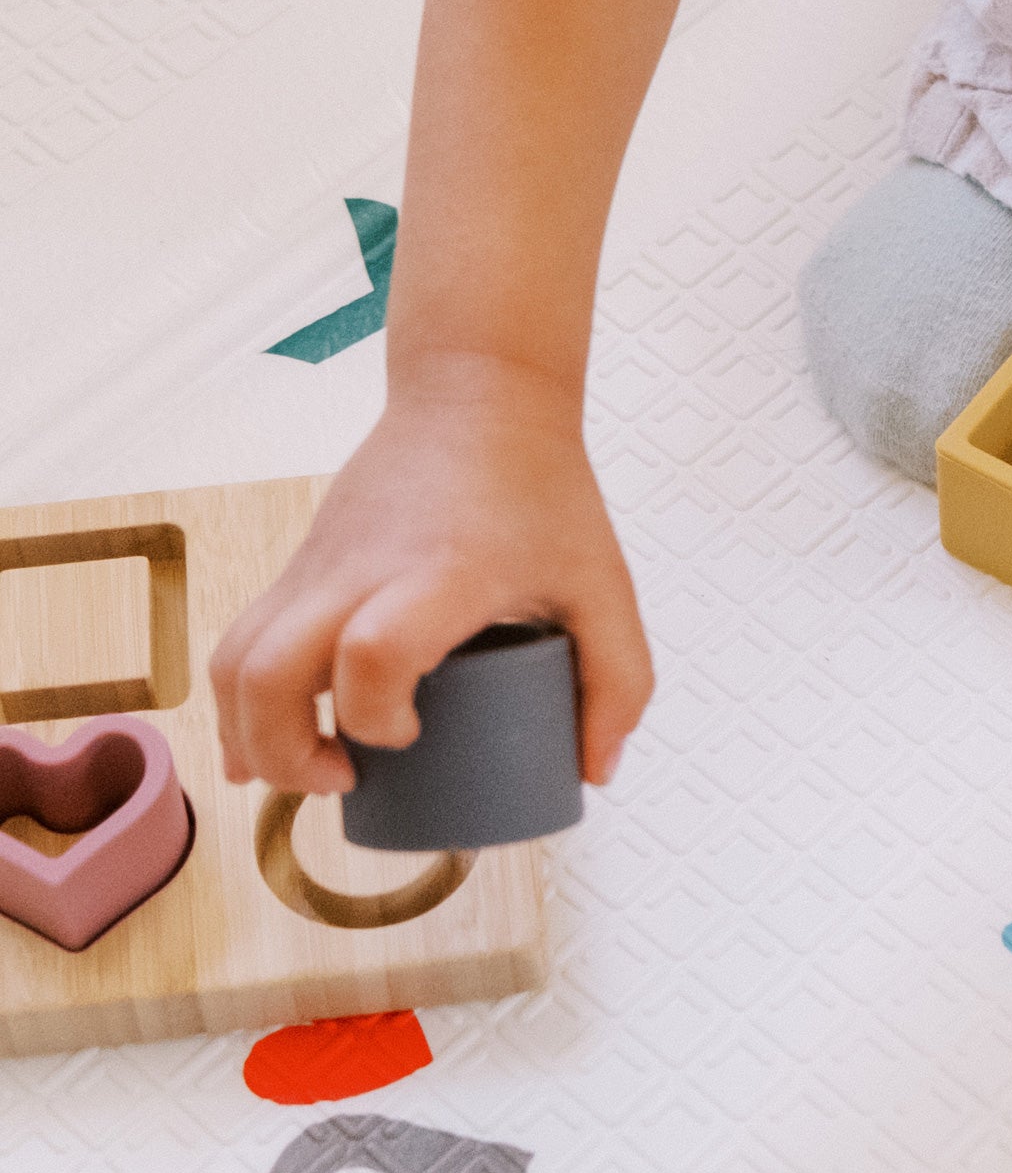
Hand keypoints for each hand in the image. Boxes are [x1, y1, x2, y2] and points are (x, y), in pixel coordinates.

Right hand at [208, 371, 652, 793]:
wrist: (479, 394)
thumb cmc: (543, 489)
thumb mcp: (603, 584)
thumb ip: (619, 678)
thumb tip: (595, 771)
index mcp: (441, 573)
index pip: (374, 652)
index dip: (377, 716)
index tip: (412, 735)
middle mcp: (360, 571)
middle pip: (266, 674)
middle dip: (284, 754)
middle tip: (345, 778)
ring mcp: (316, 566)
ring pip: (232, 661)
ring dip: (246, 735)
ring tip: (310, 765)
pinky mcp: (298, 565)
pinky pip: (240, 639)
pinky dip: (240, 700)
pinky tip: (264, 743)